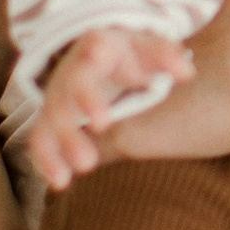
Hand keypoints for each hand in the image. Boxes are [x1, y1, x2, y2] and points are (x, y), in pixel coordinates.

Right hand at [27, 26, 192, 190]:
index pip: (95, 51)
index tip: (102, 66)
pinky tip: (60, 182)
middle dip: (86, 103)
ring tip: (86, 165)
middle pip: (73, 85)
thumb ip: (167, 57)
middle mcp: (72, 71)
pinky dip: (48, 161)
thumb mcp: (148, 49)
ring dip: (66, 141)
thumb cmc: (130, 55)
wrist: (98, 56)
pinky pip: (42, 141)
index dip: (98, 53)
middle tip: (104, 125)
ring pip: (53, 117)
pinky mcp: (50, 122)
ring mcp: (58, 97)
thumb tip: (187, 72)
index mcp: (98, 47)